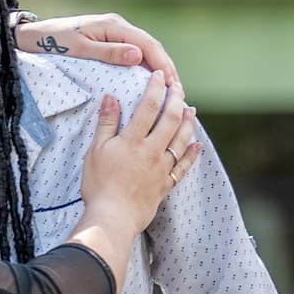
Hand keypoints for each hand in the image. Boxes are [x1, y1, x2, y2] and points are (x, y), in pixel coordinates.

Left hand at [15, 13, 181, 89]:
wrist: (34, 36)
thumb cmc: (54, 44)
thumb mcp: (80, 50)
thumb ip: (109, 53)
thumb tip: (139, 56)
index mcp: (114, 26)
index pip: (148, 44)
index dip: (163, 65)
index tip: (172, 86)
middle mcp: (118, 27)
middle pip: (151, 47)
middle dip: (166, 69)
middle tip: (178, 93)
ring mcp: (115, 34)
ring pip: (145, 51)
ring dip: (158, 70)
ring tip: (170, 92)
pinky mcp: (110, 42)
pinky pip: (134, 55)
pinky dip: (146, 69)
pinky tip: (150, 85)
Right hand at [79, 72, 199, 235]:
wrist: (112, 218)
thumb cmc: (99, 186)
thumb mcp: (95, 151)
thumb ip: (106, 123)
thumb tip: (111, 98)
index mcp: (133, 140)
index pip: (148, 106)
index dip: (155, 88)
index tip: (159, 76)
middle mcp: (152, 151)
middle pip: (170, 119)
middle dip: (176, 99)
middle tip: (178, 87)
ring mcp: (161, 168)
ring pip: (181, 140)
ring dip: (188, 123)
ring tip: (191, 110)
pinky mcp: (165, 185)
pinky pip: (183, 167)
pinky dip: (192, 155)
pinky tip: (197, 146)